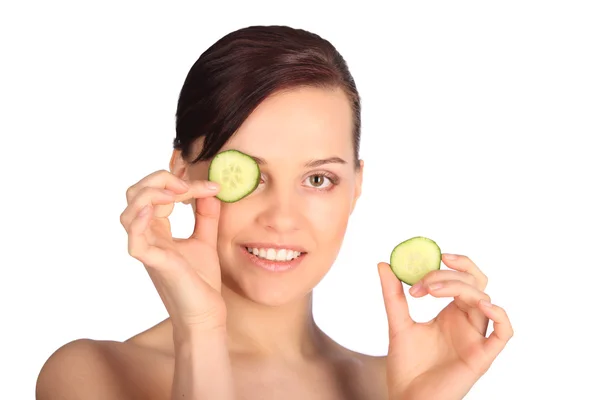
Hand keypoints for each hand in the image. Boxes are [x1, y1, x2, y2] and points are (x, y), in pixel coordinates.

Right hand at [119, 170, 224, 332]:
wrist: (206, 313)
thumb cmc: (201, 281)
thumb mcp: (205, 240)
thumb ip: (205, 215)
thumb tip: (210, 191)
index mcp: (157, 230)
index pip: (157, 194)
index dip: (180, 183)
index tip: (211, 186)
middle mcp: (148, 237)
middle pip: (134, 196)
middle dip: (157, 180)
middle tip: (186, 185)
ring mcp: (148, 250)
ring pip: (128, 214)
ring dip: (149, 194)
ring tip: (174, 192)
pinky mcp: (154, 264)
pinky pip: (135, 240)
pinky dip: (139, 222)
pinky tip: (153, 210)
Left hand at [377, 254, 512, 399]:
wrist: (406, 397)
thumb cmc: (406, 365)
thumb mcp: (397, 323)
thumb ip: (393, 295)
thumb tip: (384, 264)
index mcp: (451, 312)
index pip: (465, 278)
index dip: (455, 263)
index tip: (436, 256)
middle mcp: (467, 322)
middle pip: (475, 284)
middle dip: (449, 275)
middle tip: (424, 281)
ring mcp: (476, 338)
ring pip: (483, 300)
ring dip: (458, 288)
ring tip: (428, 291)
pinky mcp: (482, 356)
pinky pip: (504, 333)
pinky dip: (500, 316)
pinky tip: (483, 305)